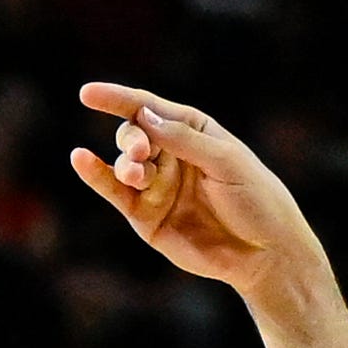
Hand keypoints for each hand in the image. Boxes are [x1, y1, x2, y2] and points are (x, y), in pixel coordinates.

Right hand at [68, 83, 326, 303]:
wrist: (265, 253)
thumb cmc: (255, 199)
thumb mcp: (225, 161)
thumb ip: (184, 139)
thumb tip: (143, 116)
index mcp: (192, 130)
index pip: (149, 108)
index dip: (118, 99)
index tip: (88, 94)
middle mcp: (170, 154)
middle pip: (134, 134)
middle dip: (132, 139)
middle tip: (142, 153)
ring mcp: (156, 186)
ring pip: (125, 164)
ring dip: (126, 165)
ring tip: (138, 175)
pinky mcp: (146, 217)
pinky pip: (115, 193)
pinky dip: (97, 176)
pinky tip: (82, 160)